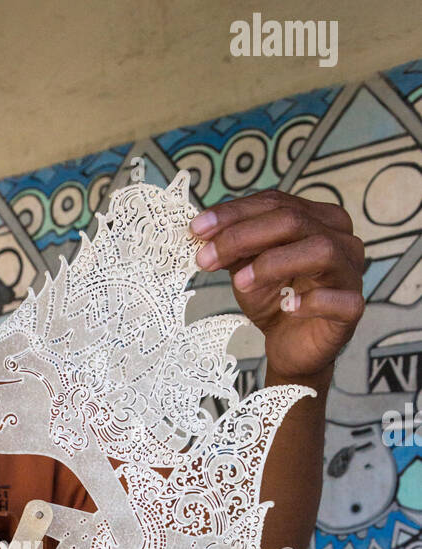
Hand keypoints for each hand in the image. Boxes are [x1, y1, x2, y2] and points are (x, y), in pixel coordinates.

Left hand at [190, 190, 364, 384]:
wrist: (290, 345)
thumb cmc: (274, 298)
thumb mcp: (246, 268)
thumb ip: (233, 247)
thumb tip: (203, 230)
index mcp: (316, 219)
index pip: (275, 203)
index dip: (233, 213)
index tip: (196, 229)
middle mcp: (340, 237)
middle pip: (293, 220)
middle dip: (242, 237)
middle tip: (206, 258)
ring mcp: (350, 271)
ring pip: (320, 250)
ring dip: (273, 263)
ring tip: (240, 283)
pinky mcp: (353, 307)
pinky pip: (337, 298)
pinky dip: (310, 301)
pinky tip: (287, 308)